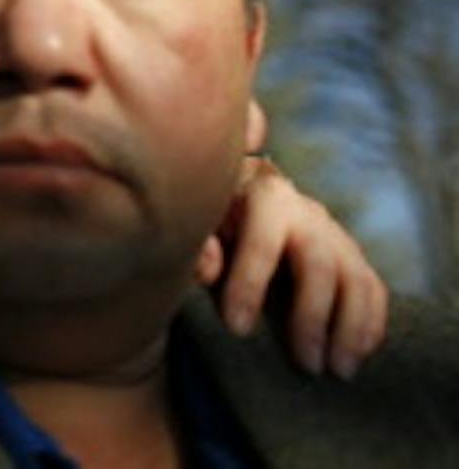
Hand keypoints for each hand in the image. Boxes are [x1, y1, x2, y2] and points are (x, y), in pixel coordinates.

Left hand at [197, 154, 387, 377]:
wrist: (240, 204)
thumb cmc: (214, 226)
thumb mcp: (196, 229)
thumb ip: (198, 248)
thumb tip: (207, 269)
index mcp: (262, 197)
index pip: (261, 242)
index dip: (249, 286)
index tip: (236, 330)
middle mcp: (306, 212)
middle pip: (320, 264)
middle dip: (312, 318)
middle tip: (305, 365)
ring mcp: (336, 234)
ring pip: (357, 281)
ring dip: (351, 330)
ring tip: (338, 372)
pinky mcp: (354, 257)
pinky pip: (372, 291)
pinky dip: (369, 325)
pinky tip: (356, 356)